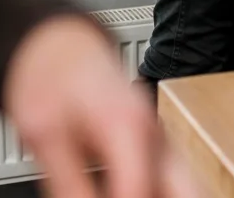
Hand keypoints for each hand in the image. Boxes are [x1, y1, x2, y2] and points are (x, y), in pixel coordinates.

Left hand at [3, 15, 198, 197]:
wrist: (63, 50)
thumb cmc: (52, 81)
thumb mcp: (44, 137)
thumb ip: (68, 186)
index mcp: (129, 127)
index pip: (138, 192)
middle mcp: (156, 134)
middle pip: (189, 191)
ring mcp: (161, 142)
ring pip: (189, 189)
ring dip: (175, 197)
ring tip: (132, 197)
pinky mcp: (157, 150)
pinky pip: (176, 186)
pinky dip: (167, 195)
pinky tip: (138, 196)